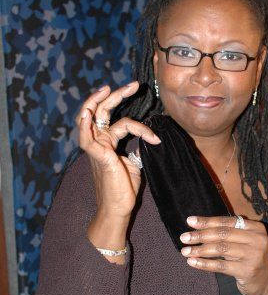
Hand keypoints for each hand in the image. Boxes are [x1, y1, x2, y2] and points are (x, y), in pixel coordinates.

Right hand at [76, 81, 160, 219]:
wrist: (118, 209)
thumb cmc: (124, 190)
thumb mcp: (135, 164)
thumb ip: (136, 150)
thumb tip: (146, 142)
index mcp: (108, 143)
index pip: (119, 121)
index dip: (140, 124)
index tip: (156, 136)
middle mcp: (100, 142)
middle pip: (103, 111)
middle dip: (117, 95)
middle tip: (134, 85)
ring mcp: (97, 148)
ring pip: (94, 117)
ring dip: (103, 101)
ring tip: (116, 88)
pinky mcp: (97, 156)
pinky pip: (86, 137)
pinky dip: (85, 124)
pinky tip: (89, 114)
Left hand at [179, 215, 267, 294]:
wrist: (267, 281)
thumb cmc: (249, 258)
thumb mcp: (244, 241)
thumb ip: (227, 232)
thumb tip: (197, 226)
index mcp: (256, 228)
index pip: (227, 222)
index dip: (207, 221)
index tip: (190, 221)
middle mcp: (257, 239)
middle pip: (223, 234)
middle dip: (201, 235)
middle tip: (184, 238)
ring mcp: (253, 256)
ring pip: (221, 249)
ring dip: (200, 250)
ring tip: (185, 251)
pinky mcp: (247, 271)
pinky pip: (221, 266)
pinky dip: (204, 263)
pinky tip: (192, 262)